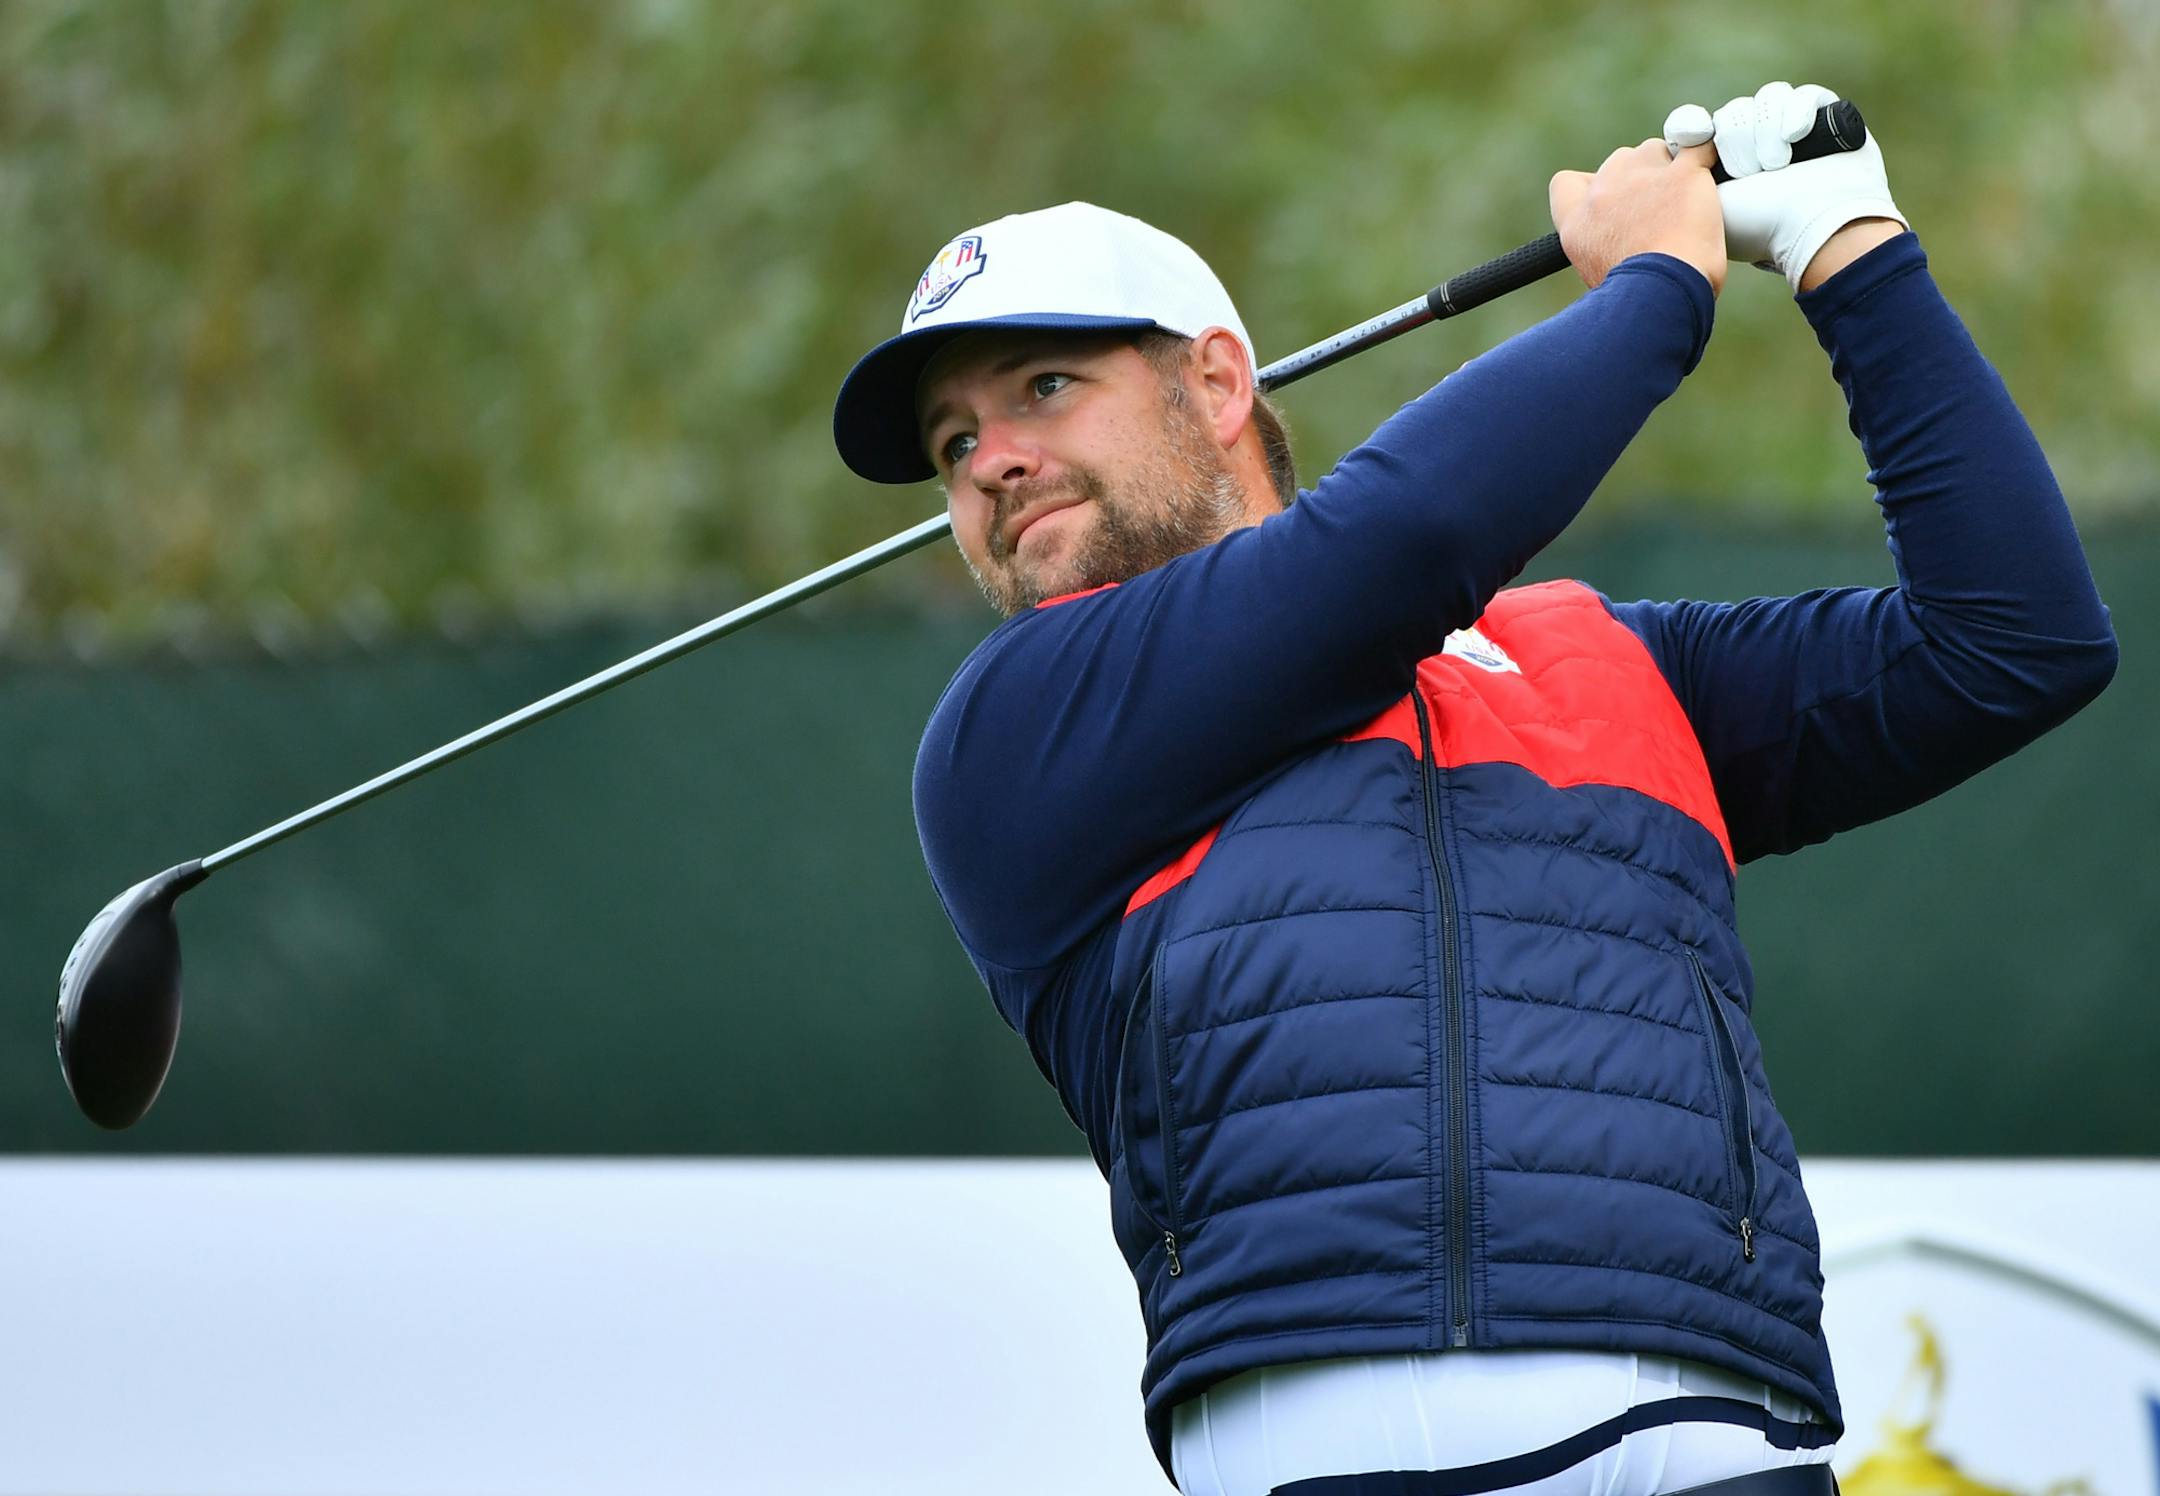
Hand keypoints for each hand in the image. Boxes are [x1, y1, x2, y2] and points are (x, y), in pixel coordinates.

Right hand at [1549, 138, 1725, 295]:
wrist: (1657, 296)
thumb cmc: (1635, 299)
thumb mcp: (1598, 275)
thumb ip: (1603, 245)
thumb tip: (1625, 246)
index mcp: (1577, 222)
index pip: (1567, 183)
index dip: (1591, 186)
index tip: (1611, 200)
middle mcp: (1602, 193)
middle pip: (1619, 162)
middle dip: (1639, 178)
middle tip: (1661, 211)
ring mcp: (1640, 177)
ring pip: (1656, 151)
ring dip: (1671, 170)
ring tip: (1689, 203)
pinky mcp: (1681, 175)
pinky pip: (1698, 146)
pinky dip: (1707, 155)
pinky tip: (1713, 169)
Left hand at [1664, 81, 1908, 291]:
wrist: (1813, 229)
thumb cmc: (1757, 223)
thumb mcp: (1701, 199)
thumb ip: (1679, 170)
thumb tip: (1679, 137)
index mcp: (1722, 165)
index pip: (1698, 124)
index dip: (1692, 124)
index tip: (1694, 132)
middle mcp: (1756, 145)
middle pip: (1733, 111)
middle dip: (1738, 139)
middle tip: (1750, 172)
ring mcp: (1791, 133)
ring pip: (1767, 100)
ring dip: (1766, 132)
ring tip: (1776, 165)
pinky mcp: (1826, 121)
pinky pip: (1804, 95)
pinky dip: (1797, 113)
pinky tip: (1796, 136)